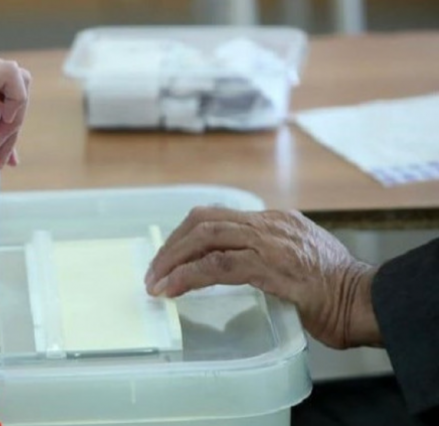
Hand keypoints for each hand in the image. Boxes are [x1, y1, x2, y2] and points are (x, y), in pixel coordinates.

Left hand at [144, 207, 380, 348]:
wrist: (363, 300)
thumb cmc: (334, 290)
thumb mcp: (297, 260)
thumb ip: (267, 255)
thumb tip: (235, 268)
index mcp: (274, 220)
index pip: (217, 217)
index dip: (185, 235)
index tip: (168, 256)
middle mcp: (268, 223)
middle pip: (203, 221)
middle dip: (171, 245)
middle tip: (154, 271)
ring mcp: (268, 242)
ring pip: (204, 238)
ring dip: (172, 260)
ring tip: (155, 282)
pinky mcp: (268, 266)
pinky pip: (216, 266)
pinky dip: (187, 277)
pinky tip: (171, 290)